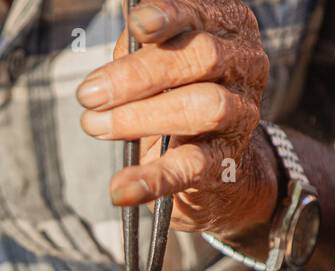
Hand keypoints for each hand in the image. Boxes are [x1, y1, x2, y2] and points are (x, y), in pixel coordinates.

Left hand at [76, 0, 273, 236]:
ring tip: (95, 126)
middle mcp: (244, 65)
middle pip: (202, 57)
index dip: (169, 16)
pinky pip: (190, 168)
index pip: (201, 13)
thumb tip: (120, 47)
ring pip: (203, 106)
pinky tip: (121, 188)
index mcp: (227, 28)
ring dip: (141, 116)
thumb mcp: (158, 64)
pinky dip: (152, 179)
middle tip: (89, 94)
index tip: (137, 24)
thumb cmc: (178, 96)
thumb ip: (140, 48)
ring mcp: (240, 115)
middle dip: (139, 75)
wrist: (216, 164)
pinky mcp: (225, 163)